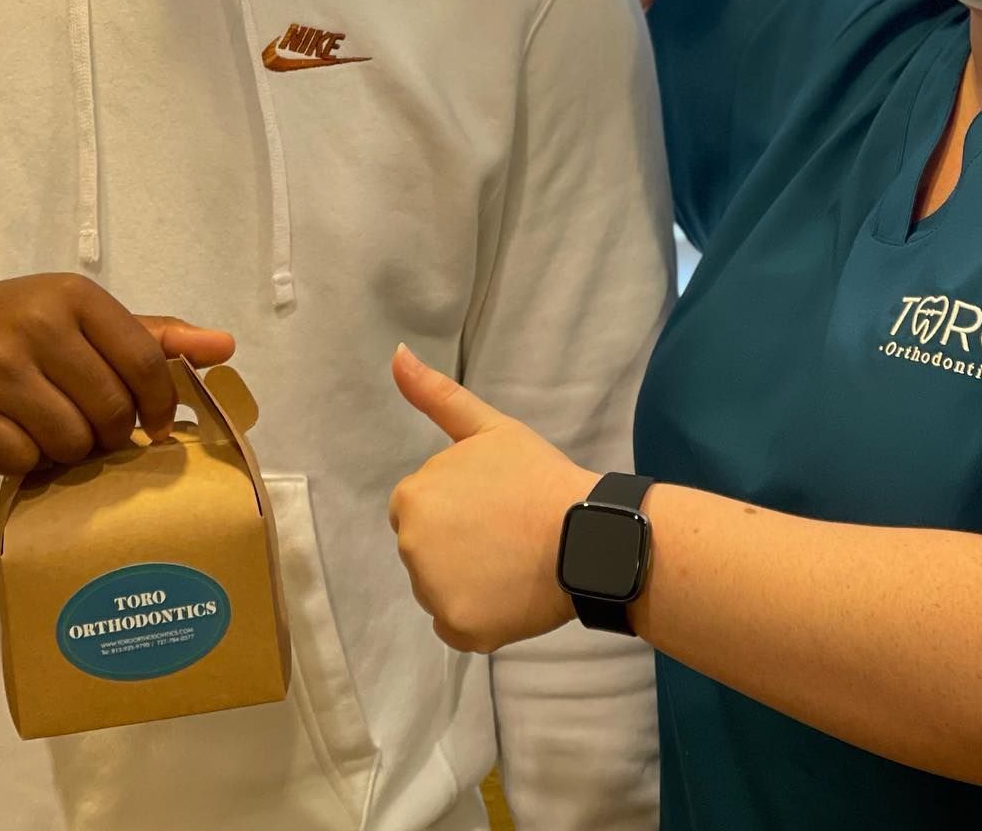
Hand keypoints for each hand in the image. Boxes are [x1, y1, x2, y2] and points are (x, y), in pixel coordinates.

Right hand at [0, 272, 235, 476]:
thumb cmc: (18, 327)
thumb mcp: (83, 316)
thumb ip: (154, 334)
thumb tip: (226, 346)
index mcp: (75, 296)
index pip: (146, 361)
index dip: (161, 403)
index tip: (159, 424)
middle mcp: (37, 326)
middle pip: (111, 409)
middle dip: (113, 432)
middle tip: (95, 427)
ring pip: (71, 441)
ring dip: (71, 450)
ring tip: (53, 429)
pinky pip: (23, 461)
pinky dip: (29, 461)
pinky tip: (17, 438)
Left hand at [387, 344, 596, 653]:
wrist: (585, 535)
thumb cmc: (536, 476)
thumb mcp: (487, 427)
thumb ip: (435, 394)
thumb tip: (396, 353)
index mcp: (411, 498)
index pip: (420, 510)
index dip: (458, 507)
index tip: (491, 504)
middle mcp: (410, 548)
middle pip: (426, 550)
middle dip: (457, 543)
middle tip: (504, 533)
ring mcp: (432, 593)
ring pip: (439, 588)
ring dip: (466, 580)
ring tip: (511, 562)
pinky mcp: (458, 629)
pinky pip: (454, 624)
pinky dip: (477, 615)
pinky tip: (509, 594)